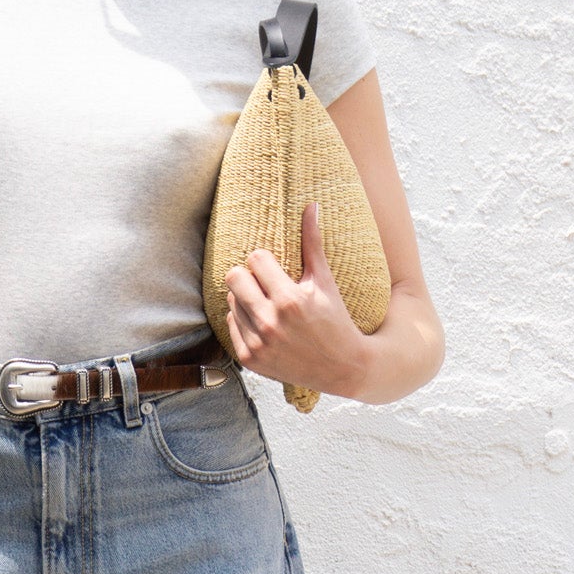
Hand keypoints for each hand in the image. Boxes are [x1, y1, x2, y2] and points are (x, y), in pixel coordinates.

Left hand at [223, 202, 370, 399]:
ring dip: (246, 299)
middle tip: (264, 284)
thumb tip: (311, 206)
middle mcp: (270, 323)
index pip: (255, 258)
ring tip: (268, 305)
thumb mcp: (325, 282)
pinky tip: (264, 324)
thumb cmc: (335, 319)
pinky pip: (231, 324)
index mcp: (289, 300)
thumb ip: (313, 243)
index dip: (266, 261)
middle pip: (234, 278)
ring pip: (232, 301)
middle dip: (248, 276)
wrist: (343, 367)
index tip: (277, 269)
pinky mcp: (250, 359)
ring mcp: (258, 343)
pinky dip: (244, 321)